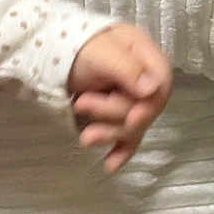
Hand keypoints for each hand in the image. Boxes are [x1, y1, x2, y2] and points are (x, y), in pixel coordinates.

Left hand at [67, 24, 172, 172]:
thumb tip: (152, 91)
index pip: (161, 85)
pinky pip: (126, 137)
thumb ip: (127, 69)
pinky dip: (119, 151)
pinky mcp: (118, 116)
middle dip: (113, 114)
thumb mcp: (101, 53)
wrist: (51, 52)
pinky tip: (111, 166)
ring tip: (85, 138)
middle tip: (81, 104)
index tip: (132, 120)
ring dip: (109, 133)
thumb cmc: (77, 47)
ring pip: (132, 126)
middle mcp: (144, 80)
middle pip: (144, 108)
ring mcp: (132, 99)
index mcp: (146, 57)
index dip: (148, 107)